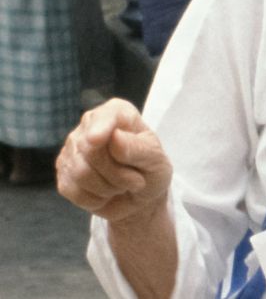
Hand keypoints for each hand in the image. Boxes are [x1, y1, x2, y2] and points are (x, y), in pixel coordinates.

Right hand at [56, 99, 172, 224]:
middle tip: (137, 180)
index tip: (96, 140)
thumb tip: (114, 137)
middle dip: (119, 174)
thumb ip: (136, 148)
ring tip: (123, 186)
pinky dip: (95, 199)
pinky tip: (106, 193)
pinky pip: (72, 190)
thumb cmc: (151, 170)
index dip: (100, 128)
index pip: (105, 117)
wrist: (140, 196)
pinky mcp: (63, 174)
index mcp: (117, 112)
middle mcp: (89, 125)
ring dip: (108, 188)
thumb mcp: (155, 159)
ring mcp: (72, 149)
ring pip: (80, 173)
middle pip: (92, 151)